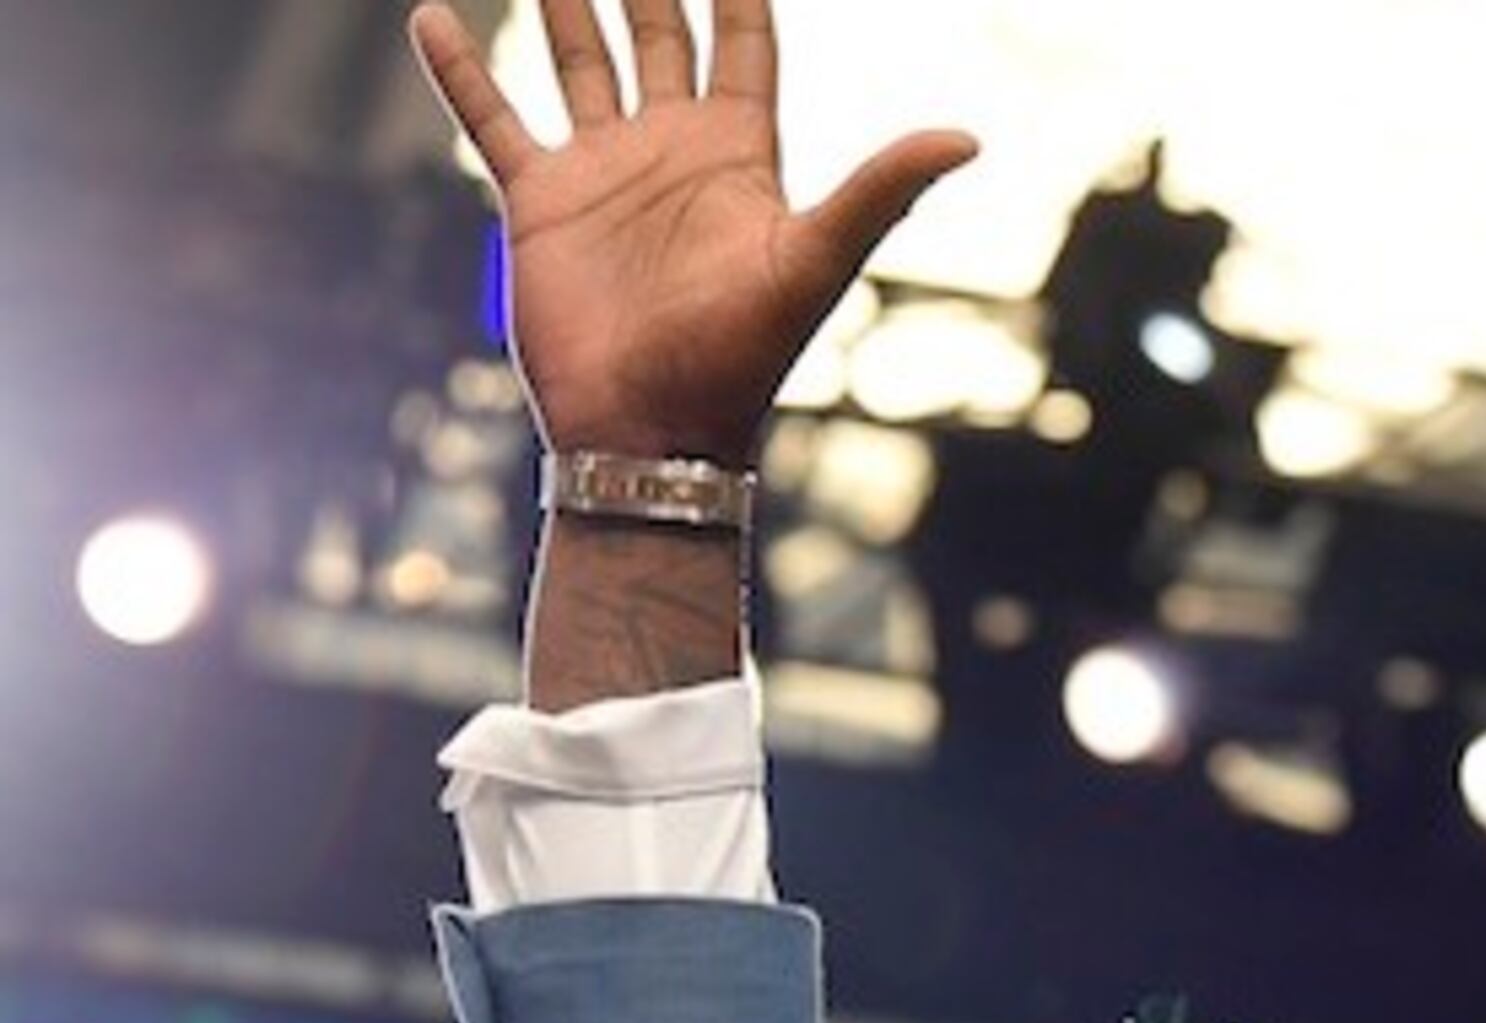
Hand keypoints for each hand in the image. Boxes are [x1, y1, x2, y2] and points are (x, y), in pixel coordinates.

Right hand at [408, 0, 976, 461]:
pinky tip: (432, 16)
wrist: (651, 431)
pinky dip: (460, 69)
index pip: (743, 41)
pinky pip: (493, 117)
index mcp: (738, 152)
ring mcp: (604, 171)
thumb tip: (967, 139)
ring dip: (564, 4)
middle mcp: (672, 150)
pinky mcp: (541, 201)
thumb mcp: (814, 262)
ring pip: (579, 60)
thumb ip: (881, 193)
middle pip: (660, 33)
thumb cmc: (740, 358)